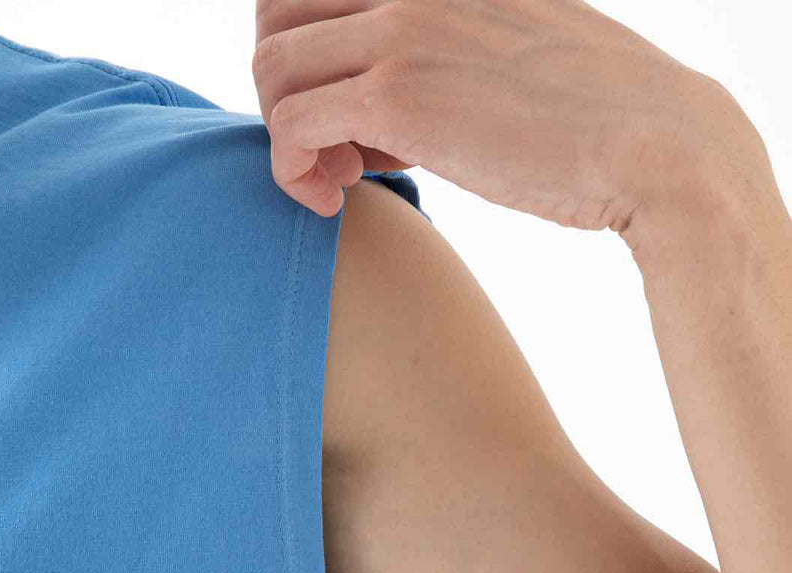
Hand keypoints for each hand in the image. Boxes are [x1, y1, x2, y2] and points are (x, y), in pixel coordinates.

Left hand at [252, 0, 766, 248]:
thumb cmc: (595, 116)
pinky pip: (290, 126)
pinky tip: (335, 199)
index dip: (313, 51)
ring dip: (287, 133)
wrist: (656, 145)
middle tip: (329, 143)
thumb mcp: (514, 46)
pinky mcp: (398, 100)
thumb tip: (400, 100)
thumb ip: (449, 48)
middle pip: (274, 11)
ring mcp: (401, 33)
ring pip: (271, 68)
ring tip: (340, 176)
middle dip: (283, 86)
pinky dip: (292, 170)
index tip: (350, 114)